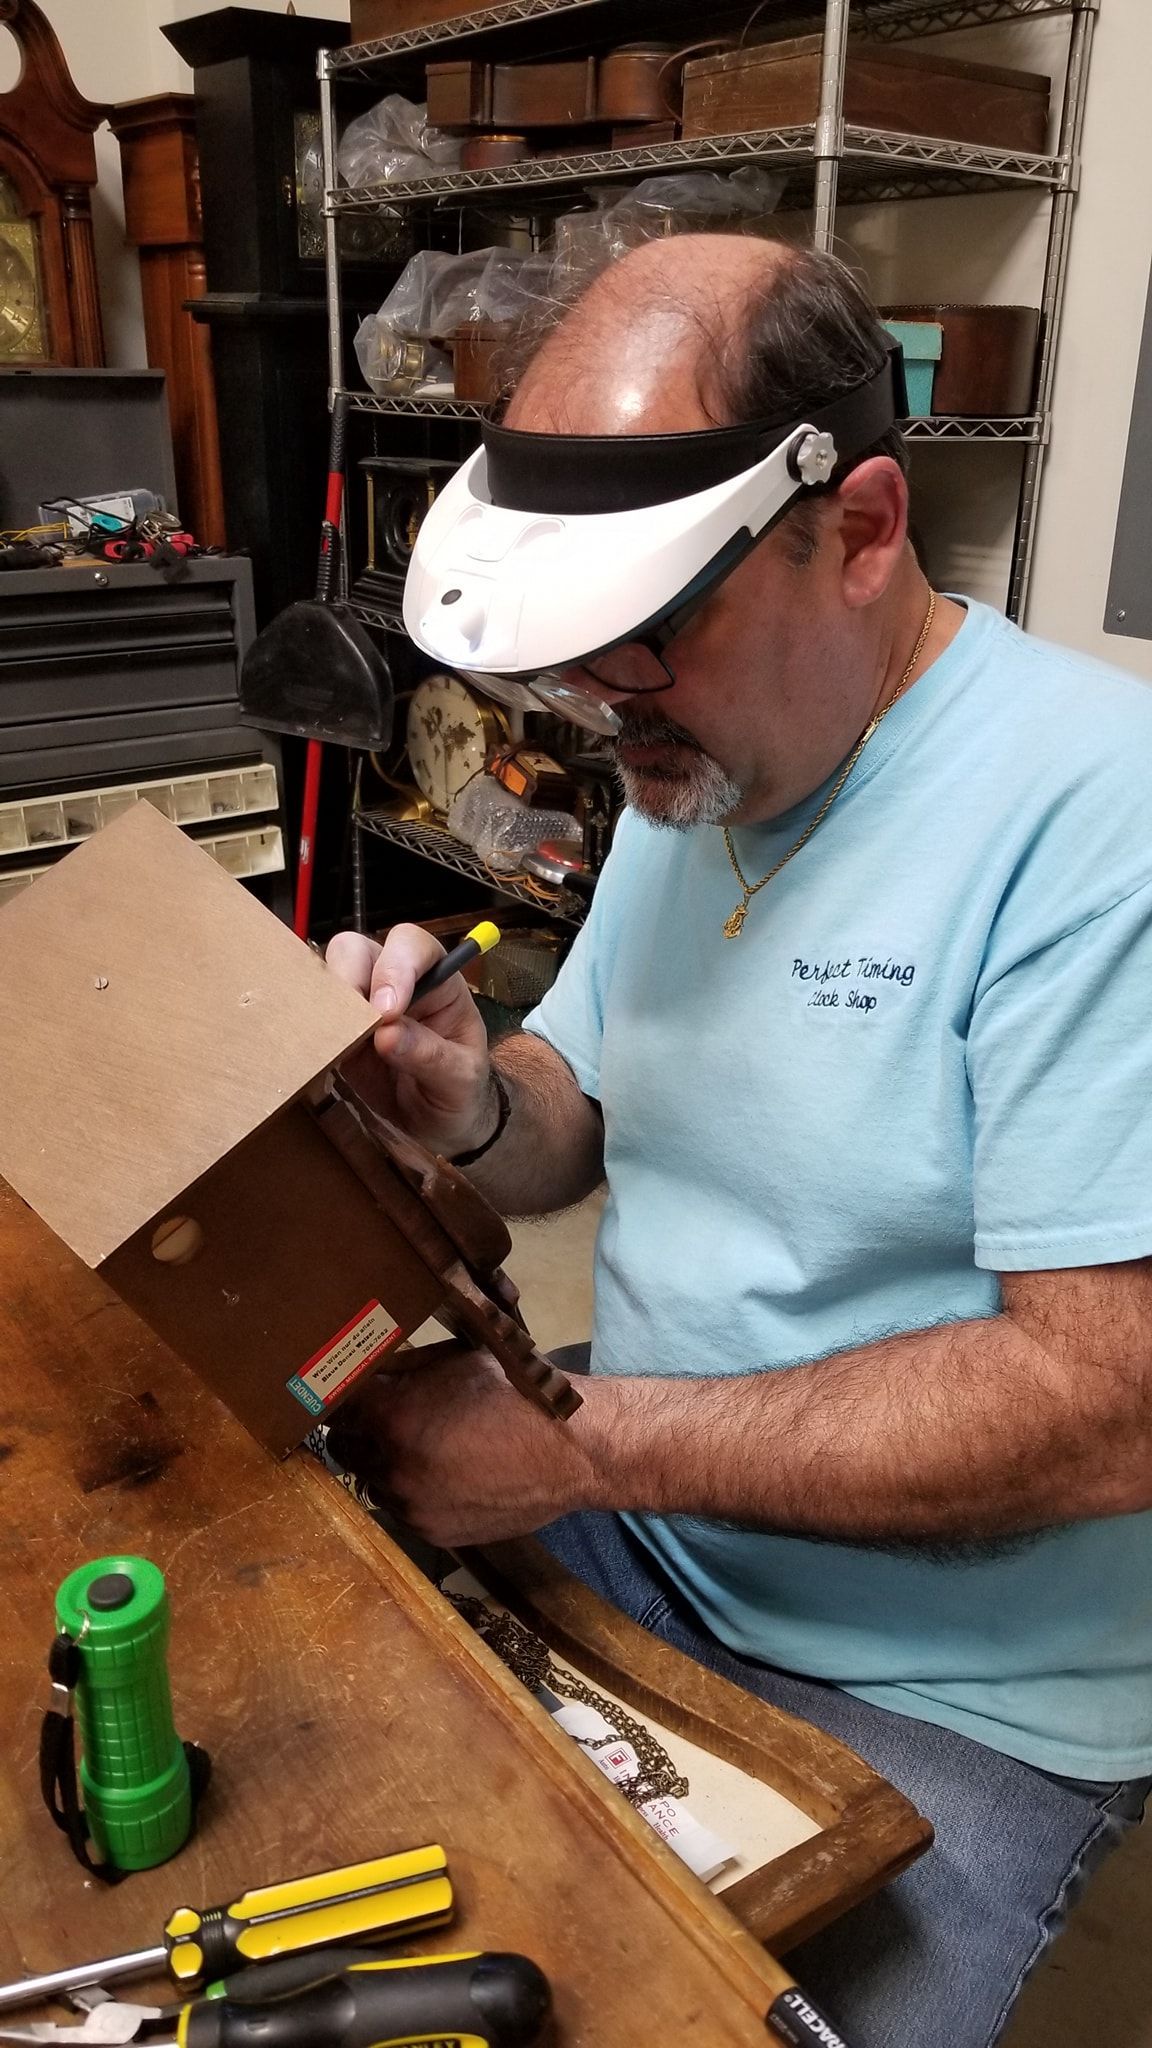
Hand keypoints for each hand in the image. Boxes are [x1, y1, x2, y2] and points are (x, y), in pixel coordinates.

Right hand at [325, 925, 494, 1157]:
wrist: (437, 1125)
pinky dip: (309, 1025)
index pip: (414, 947)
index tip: (388, 1010)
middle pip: (358, 949)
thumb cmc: (459, 1091)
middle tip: (352, 1021)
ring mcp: (361, 1005)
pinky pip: (313, 1014)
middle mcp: (395, 983)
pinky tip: (320, 1050)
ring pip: (327, 974)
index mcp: (437, 980)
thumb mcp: (460, 1078)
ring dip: (325, 1000)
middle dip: (349, 975)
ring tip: (334, 1036)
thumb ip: (429, 1055)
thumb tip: (386, 1035)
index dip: (396, 967)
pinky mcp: (337, 1031)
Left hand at [326, 1342, 609, 1546]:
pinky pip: (403, 1509)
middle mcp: (393, 1467)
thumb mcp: (452, 1362)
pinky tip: (443, 1472)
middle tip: (382, 1416)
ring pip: (372, 1481)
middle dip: (358, 1430)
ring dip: (384, 1463)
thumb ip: (401, 1368)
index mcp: (393, 1418)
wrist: (568, 1451)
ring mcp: (411, 1506)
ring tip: (422, 1446)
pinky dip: (412, 1490)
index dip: (343, 1394)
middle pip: (344, 1447)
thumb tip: (366, 1371)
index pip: (335, 1406)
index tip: (349, 1390)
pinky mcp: (432, 1533)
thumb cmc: (513, 1394)